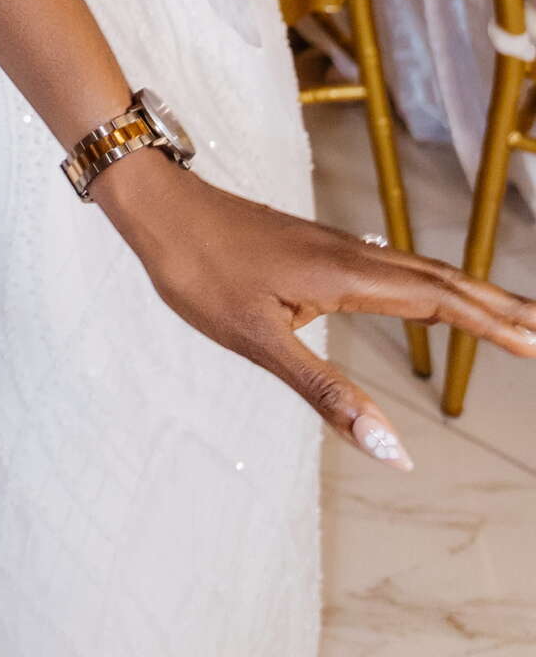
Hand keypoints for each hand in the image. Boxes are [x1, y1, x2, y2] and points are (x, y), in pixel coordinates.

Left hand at [96, 146, 535, 464]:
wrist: (155, 206)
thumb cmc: (199, 270)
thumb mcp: (258, 343)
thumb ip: (328, 395)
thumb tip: (392, 449)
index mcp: (344, 277)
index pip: (438, 302)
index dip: (490, 323)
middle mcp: (348, 255)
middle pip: (441, 281)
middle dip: (497, 307)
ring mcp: (331, 247)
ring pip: (417, 270)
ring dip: (468, 293)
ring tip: (508, 315)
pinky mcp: (312, 247)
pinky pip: (389, 265)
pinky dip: (427, 283)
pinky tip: (428, 293)